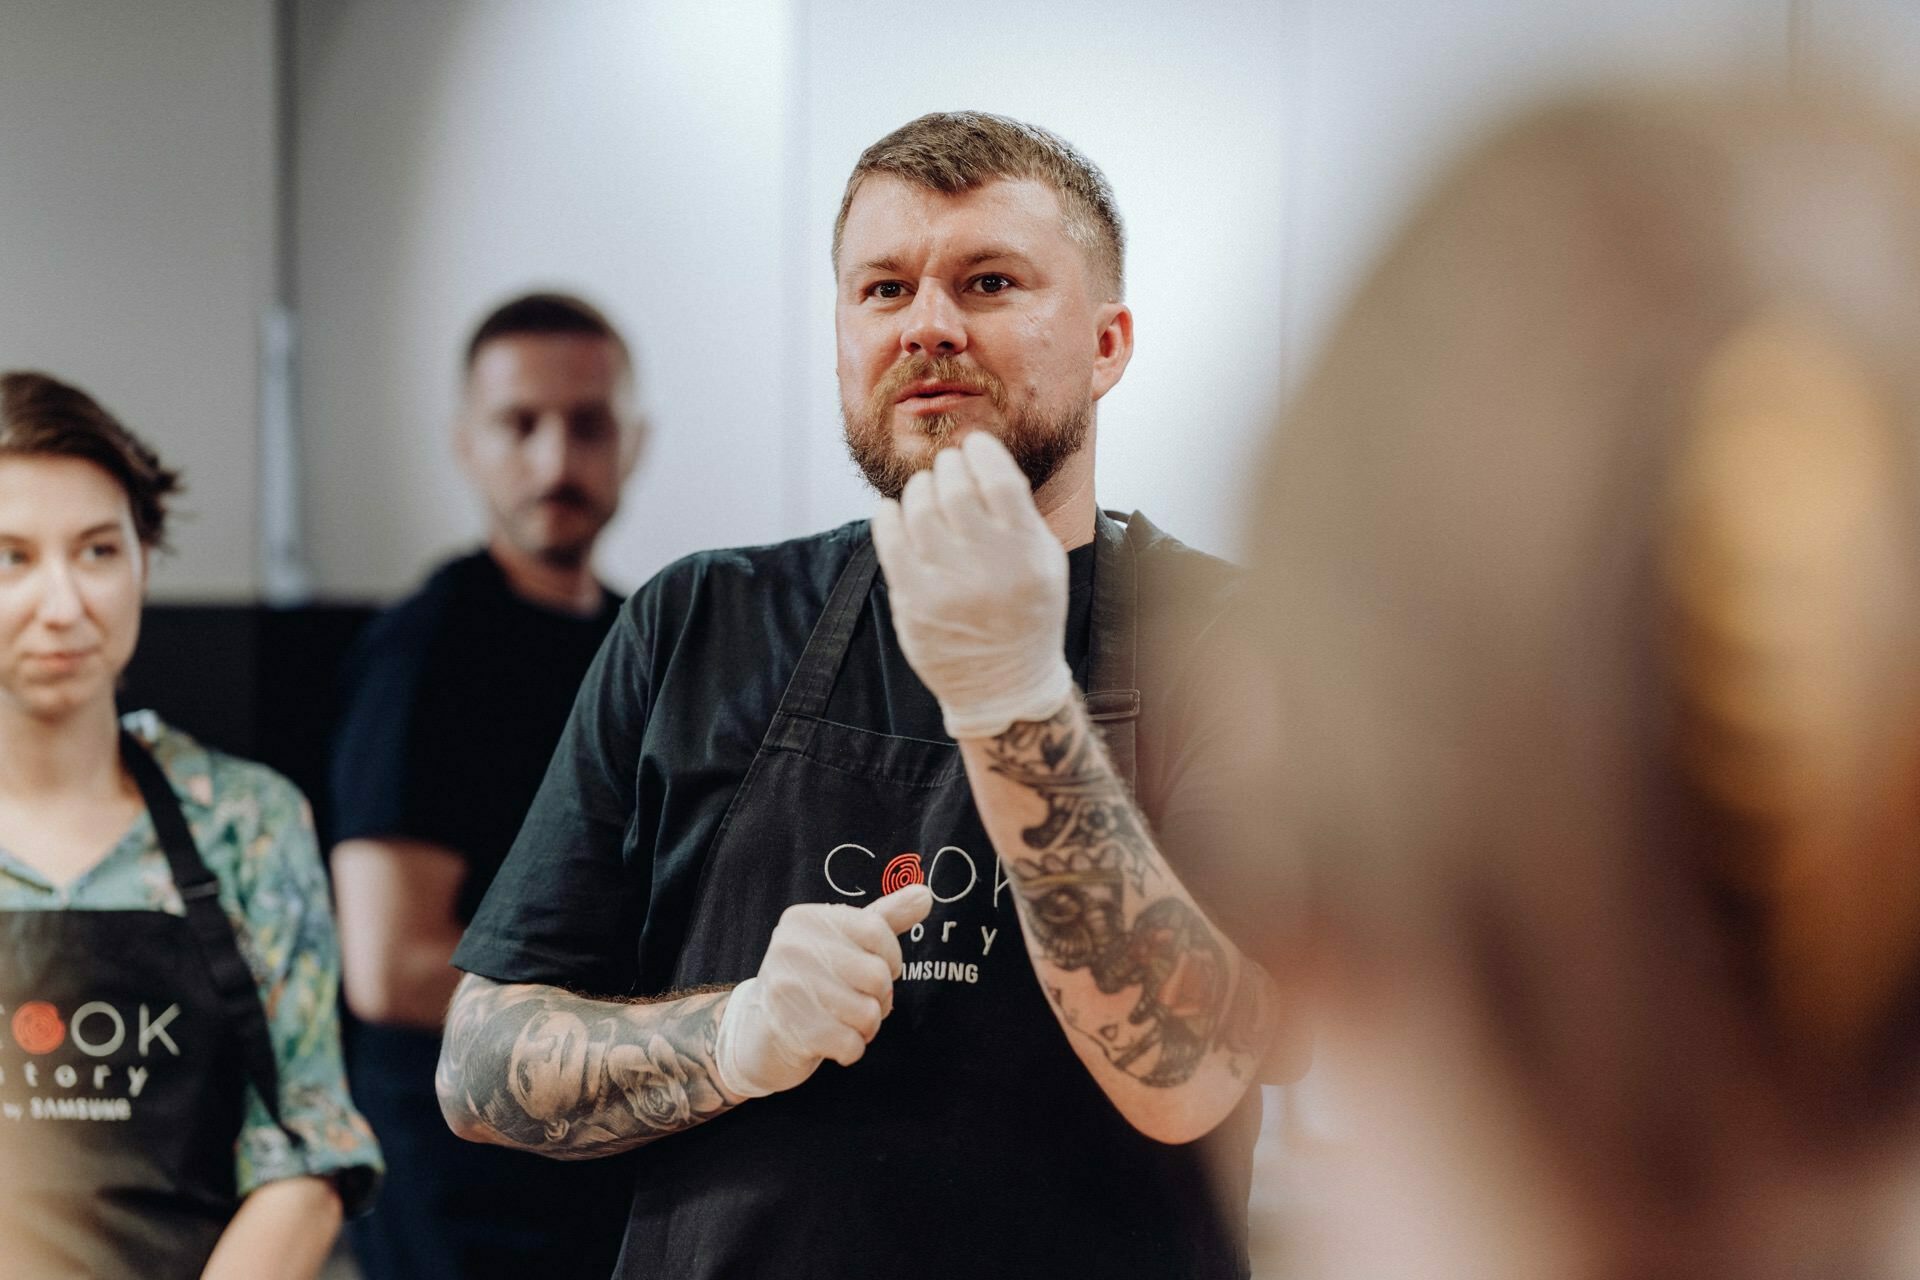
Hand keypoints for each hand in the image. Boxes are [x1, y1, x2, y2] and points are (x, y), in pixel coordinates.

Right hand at [713, 884, 932, 1097]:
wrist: (759, 1032)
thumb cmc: (814, 980)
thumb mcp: (845, 941)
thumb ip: (886, 917)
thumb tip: (925, 894)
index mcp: (805, 918)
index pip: (876, 929)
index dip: (891, 957)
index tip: (880, 967)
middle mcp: (790, 946)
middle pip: (877, 974)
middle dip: (880, 998)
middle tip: (859, 1001)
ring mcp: (787, 987)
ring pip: (869, 1013)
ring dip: (867, 1027)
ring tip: (845, 1021)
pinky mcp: (790, 1029)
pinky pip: (851, 1044)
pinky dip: (851, 1049)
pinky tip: (832, 1042)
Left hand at [871, 432, 1074, 738]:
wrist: (1004, 685)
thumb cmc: (1027, 614)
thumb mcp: (1045, 563)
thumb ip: (1019, 514)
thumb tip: (981, 460)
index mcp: (1026, 552)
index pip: (999, 480)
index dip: (982, 451)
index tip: (974, 445)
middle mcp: (987, 565)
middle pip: (955, 487)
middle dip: (949, 466)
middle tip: (948, 466)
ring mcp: (945, 583)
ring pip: (919, 507)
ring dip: (920, 487)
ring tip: (926, 489)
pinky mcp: (912, 600)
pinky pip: (889, 539)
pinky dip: (888, 515)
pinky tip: (894, 510)